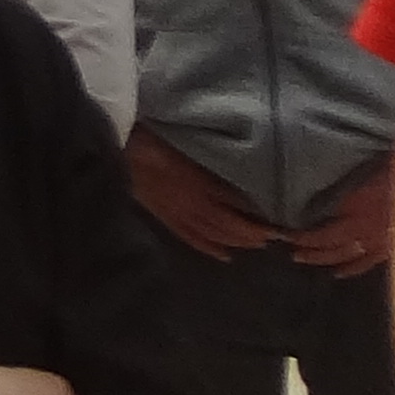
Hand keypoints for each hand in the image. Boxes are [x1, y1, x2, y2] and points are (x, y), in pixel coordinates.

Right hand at [123, 126, 282, 259]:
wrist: (116, 148)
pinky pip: (190, 238)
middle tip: (274, 237)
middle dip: (252, 232)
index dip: (256, 212)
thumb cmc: (149, 138)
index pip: (235, 203)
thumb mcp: (184, 146)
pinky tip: (224, 256)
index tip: (277, 217)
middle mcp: (193, 203)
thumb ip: (207, 162)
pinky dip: (209, 248)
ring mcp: (179, 213)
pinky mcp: (165, 217)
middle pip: (229, 223)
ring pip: (213, 234)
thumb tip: (236, 170)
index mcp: (200, 182)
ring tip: (256, 245)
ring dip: (236, 241)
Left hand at [285, 156, 394, 273]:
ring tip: (302, 259)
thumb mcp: (359, 170)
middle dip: (307, 249)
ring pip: (346, 257)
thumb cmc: (391, 168)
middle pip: (330, 246)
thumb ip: (337, 183)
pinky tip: (339, 272)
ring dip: (323, 259)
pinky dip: (352, 268)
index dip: (300, 237)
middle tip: (289, 250)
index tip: (280, 234)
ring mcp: (380, 242)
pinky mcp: (393, 246)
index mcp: (353, 210)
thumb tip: (307, 185)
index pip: (320, 232)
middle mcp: (364, 230)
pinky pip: (369, 263)